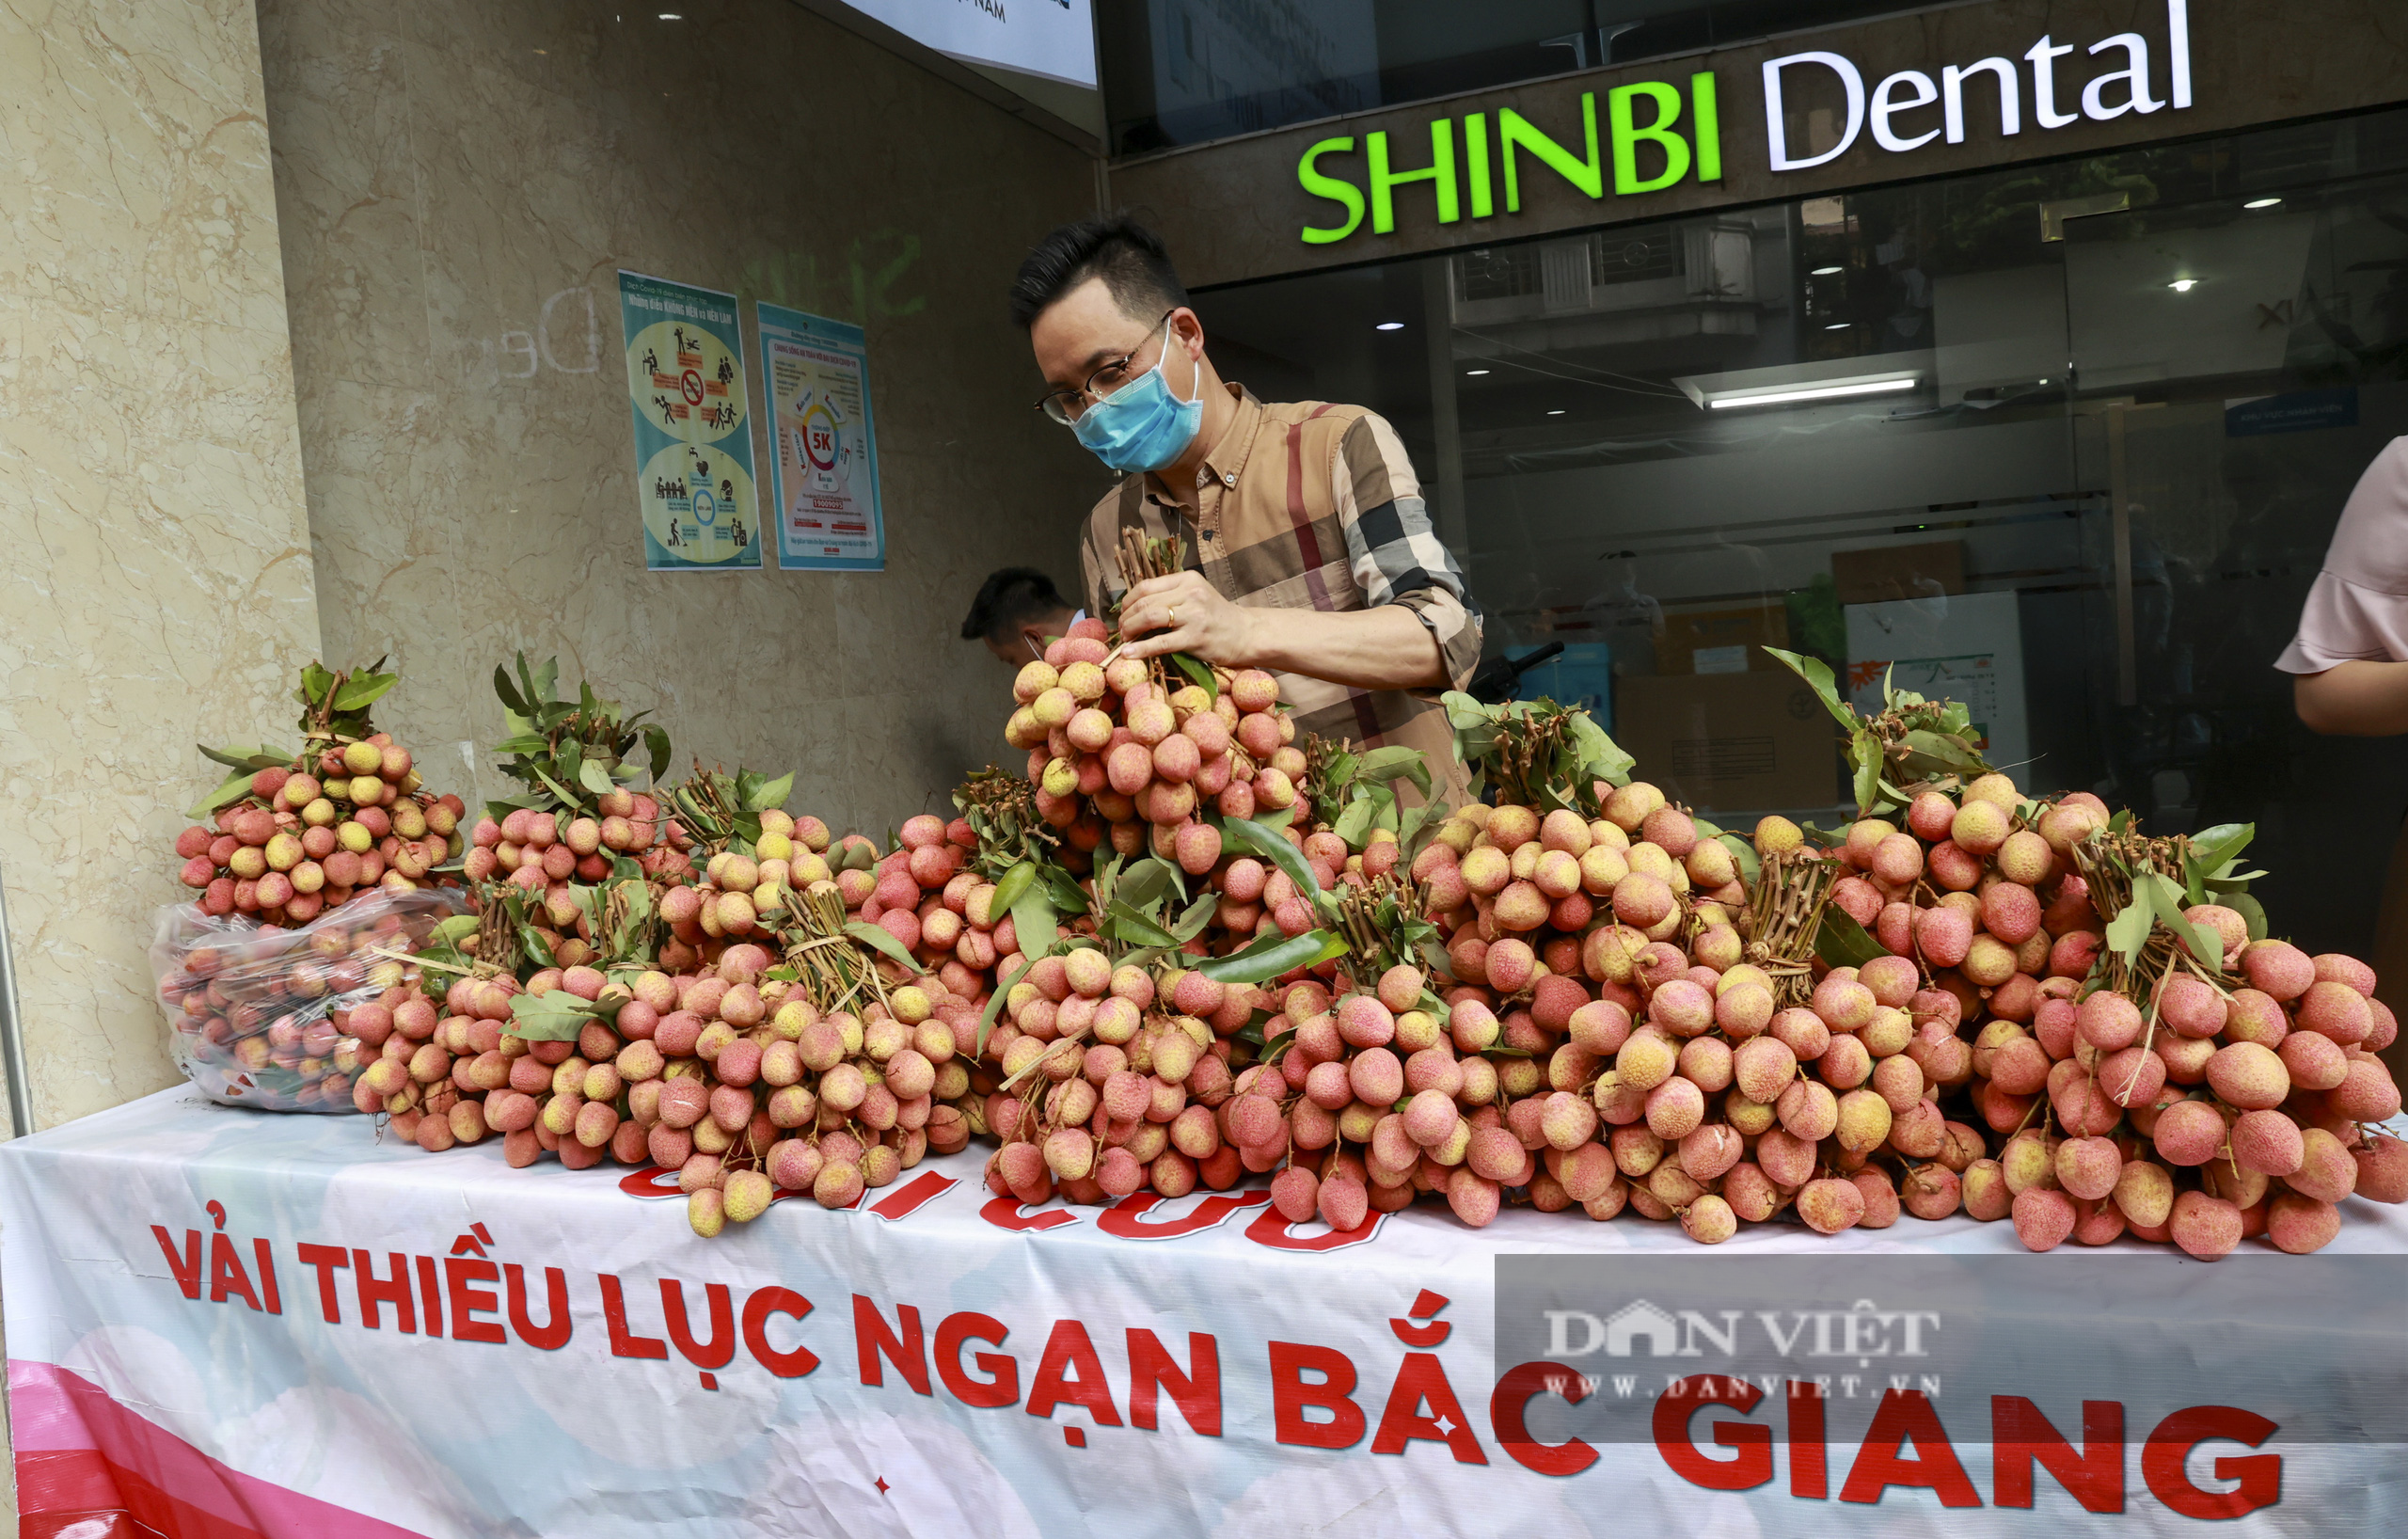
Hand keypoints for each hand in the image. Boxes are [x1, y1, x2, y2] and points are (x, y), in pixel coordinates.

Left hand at [1115, 570, 1254, 666]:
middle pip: (1145, 602)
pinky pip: (1161, 643)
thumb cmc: (1216, 616)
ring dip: (1131, 630)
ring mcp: (1194, 615)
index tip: (1123, 613)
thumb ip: (1171, 596)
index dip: (1128, 601)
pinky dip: (1141, 648)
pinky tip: (1128, 653)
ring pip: (1150, 617)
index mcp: (1188, 579)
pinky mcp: (1196, 637)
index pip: (1147, 585)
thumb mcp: (1196, 595)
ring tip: (1125, 640)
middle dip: (1126, 618)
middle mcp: (1191, 593)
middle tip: (1121, 630)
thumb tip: (1135, 607)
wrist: (1245, 634)